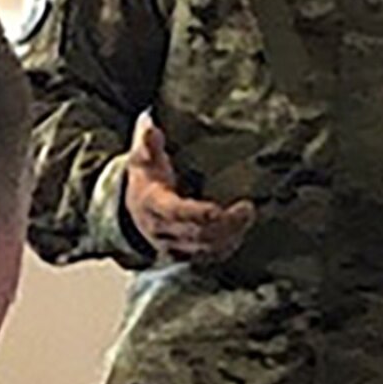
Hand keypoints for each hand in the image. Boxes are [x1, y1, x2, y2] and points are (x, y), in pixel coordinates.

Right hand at [123, 114, 255, 262]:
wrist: (134, 209)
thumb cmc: (145, 179)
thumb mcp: (142, 159)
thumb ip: (147, 145)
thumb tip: (151, 127)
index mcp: (153, 205)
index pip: (175, 213)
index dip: (196, 214)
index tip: (217, 210)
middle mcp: (163, 230)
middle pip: (196, 234)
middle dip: (224, 225)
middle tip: (247, 209)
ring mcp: (175, 245)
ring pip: (205, 248)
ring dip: (230, 236)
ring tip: (248, 216)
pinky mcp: (186, 253)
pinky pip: (209, 256)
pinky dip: (227, 246)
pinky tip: (241, 232)